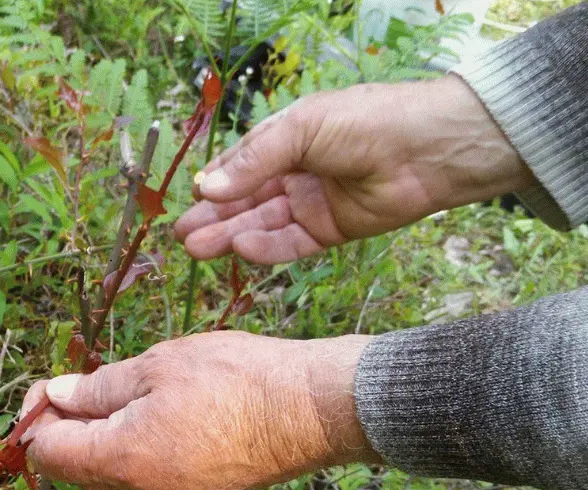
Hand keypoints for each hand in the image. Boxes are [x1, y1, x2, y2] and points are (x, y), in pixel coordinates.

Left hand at [20, 332, 378, 489]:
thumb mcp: (157, 367)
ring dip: (99, 433)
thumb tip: (56, 396)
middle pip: (74, 467)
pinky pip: (141, 473)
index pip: (48, 453)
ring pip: (108, 471)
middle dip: (65, 425)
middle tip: (81, 380)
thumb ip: (97, 388)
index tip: (49, 383)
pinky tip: (152, 407)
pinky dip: (130, 443)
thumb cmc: (235, 379)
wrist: (312, 410)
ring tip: (122, 388)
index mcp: (122, 461)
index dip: (37, 416)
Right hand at [174, 75, 533, 263]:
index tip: (190, 200)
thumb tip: (208, 188)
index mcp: (286, 139)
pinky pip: (291, 244)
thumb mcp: (300, 130)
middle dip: (213, 217)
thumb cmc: (365, 122)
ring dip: (229, 235)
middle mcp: (295, 172)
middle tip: (180, 236)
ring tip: (196, 248)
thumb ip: (254, 161)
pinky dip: (266, 248)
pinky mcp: (330, 231)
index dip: (215, 183)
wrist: (429, 148)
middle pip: (245, 200)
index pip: (240, 165)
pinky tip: (241, 248)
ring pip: (261, 224)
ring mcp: (312, 203)